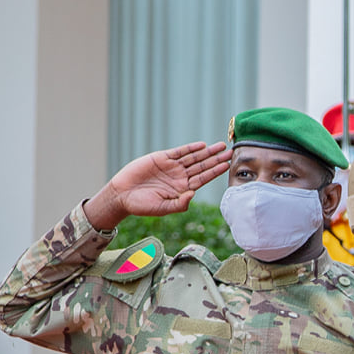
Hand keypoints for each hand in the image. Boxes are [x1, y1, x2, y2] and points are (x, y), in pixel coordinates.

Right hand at [84, 141, 233, 230]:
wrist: (122, 194)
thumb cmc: (142, 205)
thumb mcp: (163, 208)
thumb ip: (179, 204)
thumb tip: (193, 195)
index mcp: (182, 189)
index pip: (203, 179)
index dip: (215, 171)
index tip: (227, 165)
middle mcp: (180, 177)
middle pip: (202, 166)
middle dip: (216, 159)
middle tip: (231, 151)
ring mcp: (171, 167)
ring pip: (193, 157)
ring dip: (207, 152)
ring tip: (220, 145)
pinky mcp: (161, 158)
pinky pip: (179, 152)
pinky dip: (190, 148)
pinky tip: (201, 145)